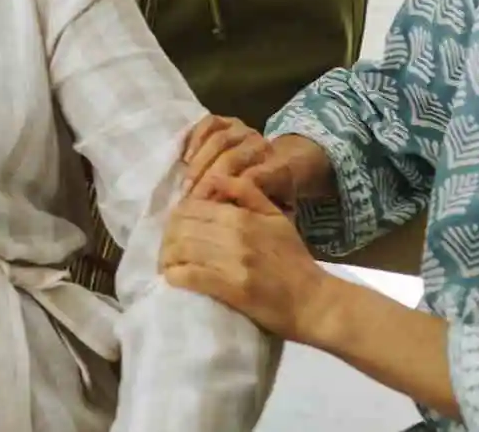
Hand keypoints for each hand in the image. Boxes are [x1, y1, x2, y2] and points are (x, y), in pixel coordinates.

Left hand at [161, 175, 334, 342]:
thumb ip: (246, 192)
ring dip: (167, 257)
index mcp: (241, 215)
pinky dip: (175, 276)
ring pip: (182, 251)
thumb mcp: (275, 216)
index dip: (177, 216)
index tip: (175, 227)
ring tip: (167, 264)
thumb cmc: (293, 257)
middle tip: (167, 248)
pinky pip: (190, 277)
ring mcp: (231, 263)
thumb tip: (215, 178)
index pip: (192, 207)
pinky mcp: (230, 290)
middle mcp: (233, 235)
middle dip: (168, 237)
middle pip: (182, 228)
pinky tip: (172, 278)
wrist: (311, 300)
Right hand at [183, 119, 331, 207]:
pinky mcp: (227, 121)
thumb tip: (236, 226)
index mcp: (277, 167)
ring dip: (199, 164)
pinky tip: (185, 159)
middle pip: (231, 158)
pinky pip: (209, 123)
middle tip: (191, 201)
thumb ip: (258, 215)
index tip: (209, 212)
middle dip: (208, 181)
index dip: (227, 195)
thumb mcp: (271, 211)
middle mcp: (260, 145)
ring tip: (186, 185)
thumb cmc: (269, 195)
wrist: (276, 164)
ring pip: (218, 140)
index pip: (250, 179)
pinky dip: (195, 139)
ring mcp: (243, 130)